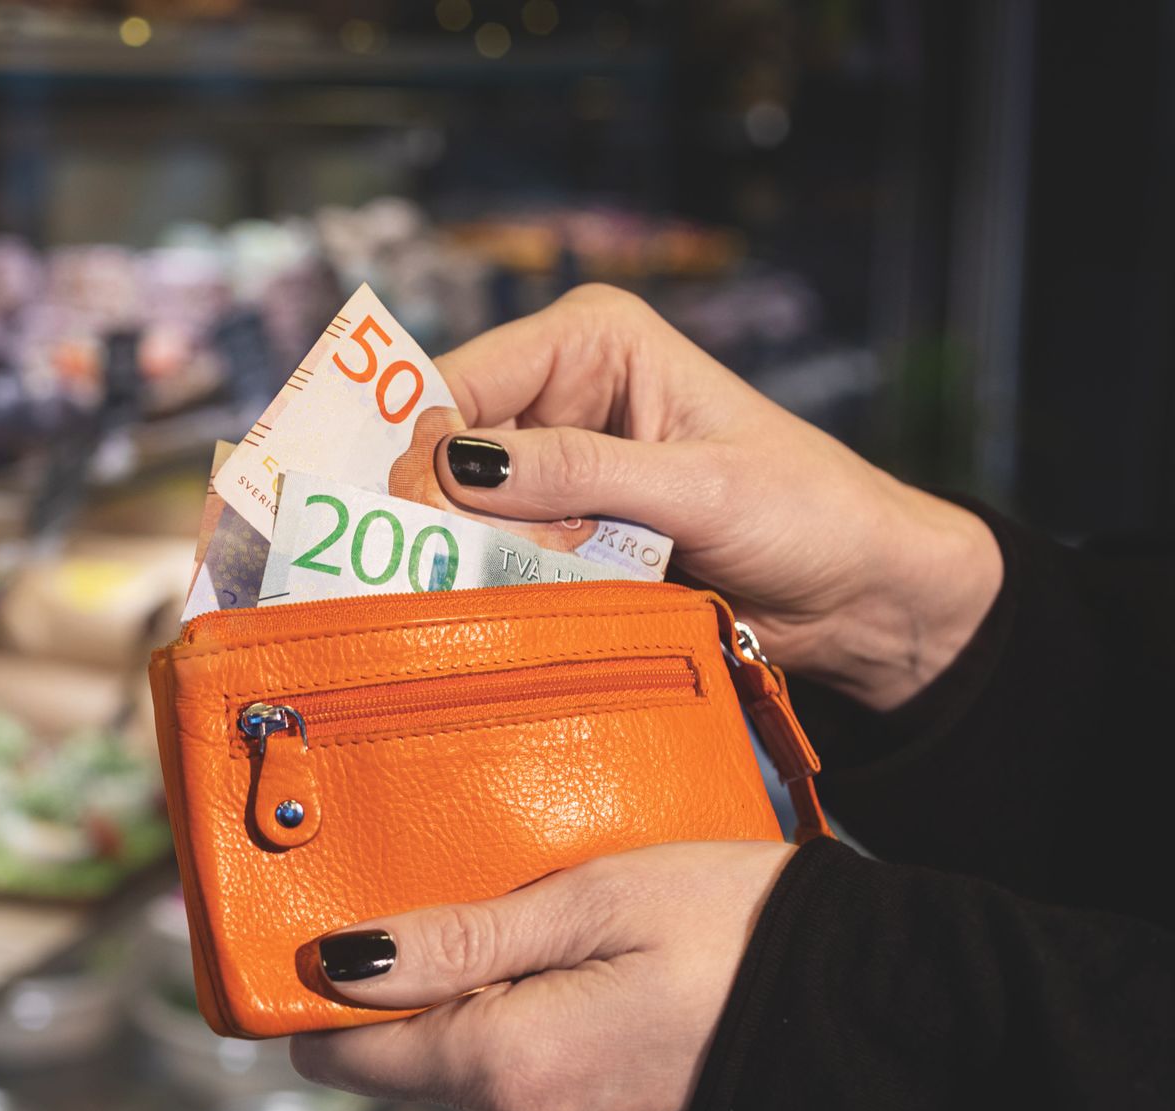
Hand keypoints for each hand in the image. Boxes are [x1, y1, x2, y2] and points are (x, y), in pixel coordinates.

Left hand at [289, 839, 794, 1110]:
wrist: (873, 1012)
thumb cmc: (734, 930)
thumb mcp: (588, 901)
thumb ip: (454, 943)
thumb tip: (337, 965)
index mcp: (504, 1071)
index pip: (347, 1057)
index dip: (334, 998)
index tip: (350, 944)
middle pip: (419, 1068)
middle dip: (442, 1001)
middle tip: (517, 925)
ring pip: (480, 1094)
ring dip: (504, 1031)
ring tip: (583, 965)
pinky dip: (556, 1068)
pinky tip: (613, 1014)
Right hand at [419, 285, 1001, 710]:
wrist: (859, 593)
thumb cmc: (808, 512)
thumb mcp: (698, 487)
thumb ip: (579, 474)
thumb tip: (457, 464)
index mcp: (592, 340)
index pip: (462, 378)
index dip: (429, 444)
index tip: (426, 516)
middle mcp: (560, 391)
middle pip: (448, 445)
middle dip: (454, 508)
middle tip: (484, 560)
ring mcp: (556, 465)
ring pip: (462, 507)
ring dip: (480, 552)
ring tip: (539, 580)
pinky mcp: (560, 527)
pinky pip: (495, 551)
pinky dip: (504, 580)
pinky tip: (536, 597)